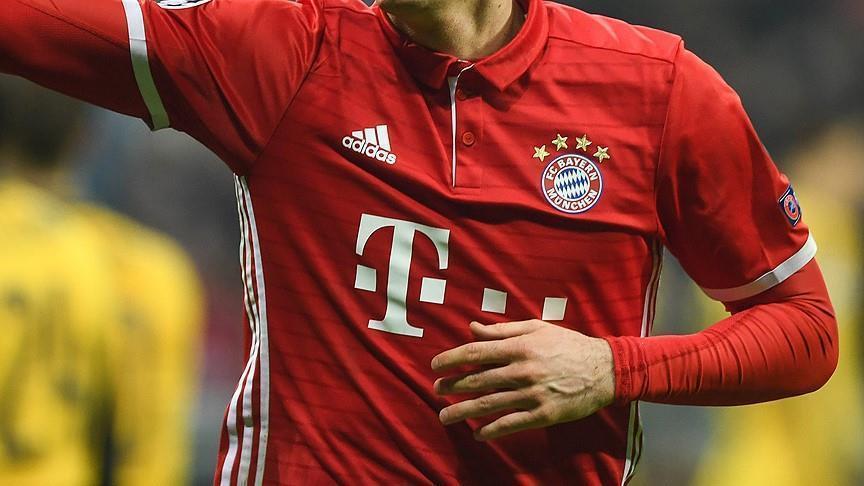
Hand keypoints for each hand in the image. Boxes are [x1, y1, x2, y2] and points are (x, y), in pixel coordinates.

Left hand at [431, 320, 614, 440]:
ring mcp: (532, 394)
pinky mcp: (543, 414)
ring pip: (489, 405)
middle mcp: (523, 370)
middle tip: (435, 390)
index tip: (435, 365)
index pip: (476, 352)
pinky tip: (478, 434)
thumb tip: (472, 328)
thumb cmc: (568, 345)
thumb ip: (502, 330)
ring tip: (445, 416)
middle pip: (477, 380)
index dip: (451, 359)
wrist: (604, 370)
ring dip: (462, 411)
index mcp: (520, 346)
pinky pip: (511, 424)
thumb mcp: (537, 329)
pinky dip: (491, 431)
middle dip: (452, 386)